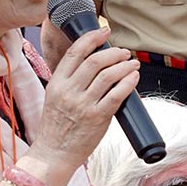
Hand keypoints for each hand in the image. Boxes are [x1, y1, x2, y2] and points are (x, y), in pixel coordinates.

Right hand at [29, 27, 139, 172]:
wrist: (53, 154)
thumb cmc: (55, 128)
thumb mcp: (53, 98)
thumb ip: (68, 81)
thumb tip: (92, 64)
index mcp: (56, 83)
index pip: (75, 52)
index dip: (92, 38)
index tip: (104, 31)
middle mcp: (69, 92)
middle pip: (95, 61)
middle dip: (113, 52)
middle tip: (123, 52)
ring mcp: (83, 105)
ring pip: (108, 75)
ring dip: (124, 65)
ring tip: (132, 63)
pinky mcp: (97, 118)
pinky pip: (116, 95)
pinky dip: (128, 82)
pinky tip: (133, 77)